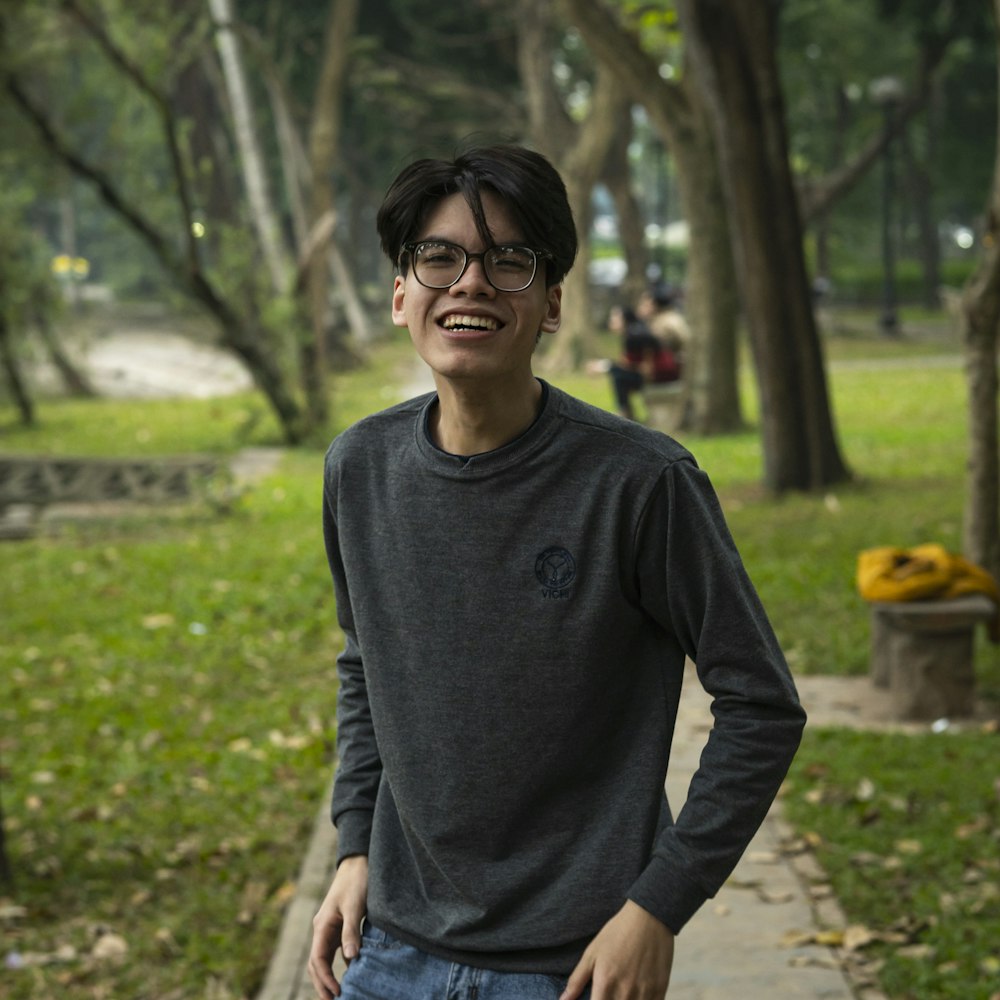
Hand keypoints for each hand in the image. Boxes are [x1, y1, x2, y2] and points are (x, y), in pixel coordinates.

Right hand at [307, 854, 368, 998]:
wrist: (359, 862)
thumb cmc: (356, 882)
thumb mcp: (355, 906)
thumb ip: (352, 931)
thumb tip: (350, 959)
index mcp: (322, 925)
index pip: (317, 959)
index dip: (325, 979)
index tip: (337, 993)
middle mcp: (322, 929)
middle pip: (316, 963)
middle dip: (322, 984)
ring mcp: (330, 927)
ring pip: (324, 958)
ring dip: (328, 976)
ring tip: (338, 994)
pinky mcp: (340, 926)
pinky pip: (335, 950)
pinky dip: (339, 964)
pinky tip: (349, 973)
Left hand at [560, 901, 673, 999]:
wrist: (649, 918)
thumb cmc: (617, 933)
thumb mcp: (592, 952)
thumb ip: (577, 980)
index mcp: (605, 983)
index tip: (594, 998)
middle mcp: (624, 992)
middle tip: (607, 992)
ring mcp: (644, 994)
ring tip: (619, 992)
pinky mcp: (660, 991)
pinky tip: (635, 994)